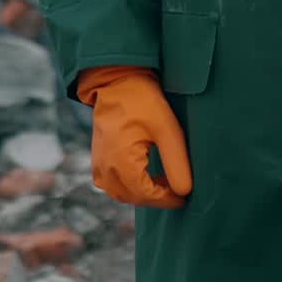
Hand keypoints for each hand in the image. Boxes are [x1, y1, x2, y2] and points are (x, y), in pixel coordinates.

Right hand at [77, 65, 192, 208]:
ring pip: (122, 194)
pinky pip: (112, 185)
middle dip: (156, 197)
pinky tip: (145, 175)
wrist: (118, 82)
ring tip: (163, 182)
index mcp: (120, 161)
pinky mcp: (97, 160)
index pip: (146, 195)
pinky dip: (129, 186)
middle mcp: (105, 168)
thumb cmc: (143, 101)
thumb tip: (184, 191)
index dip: (167, 200)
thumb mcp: (167, 129)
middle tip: (177, 189)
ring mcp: (98, 165)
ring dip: (142, 193)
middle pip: (134, 197)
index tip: (184, 197)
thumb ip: (177, 163)